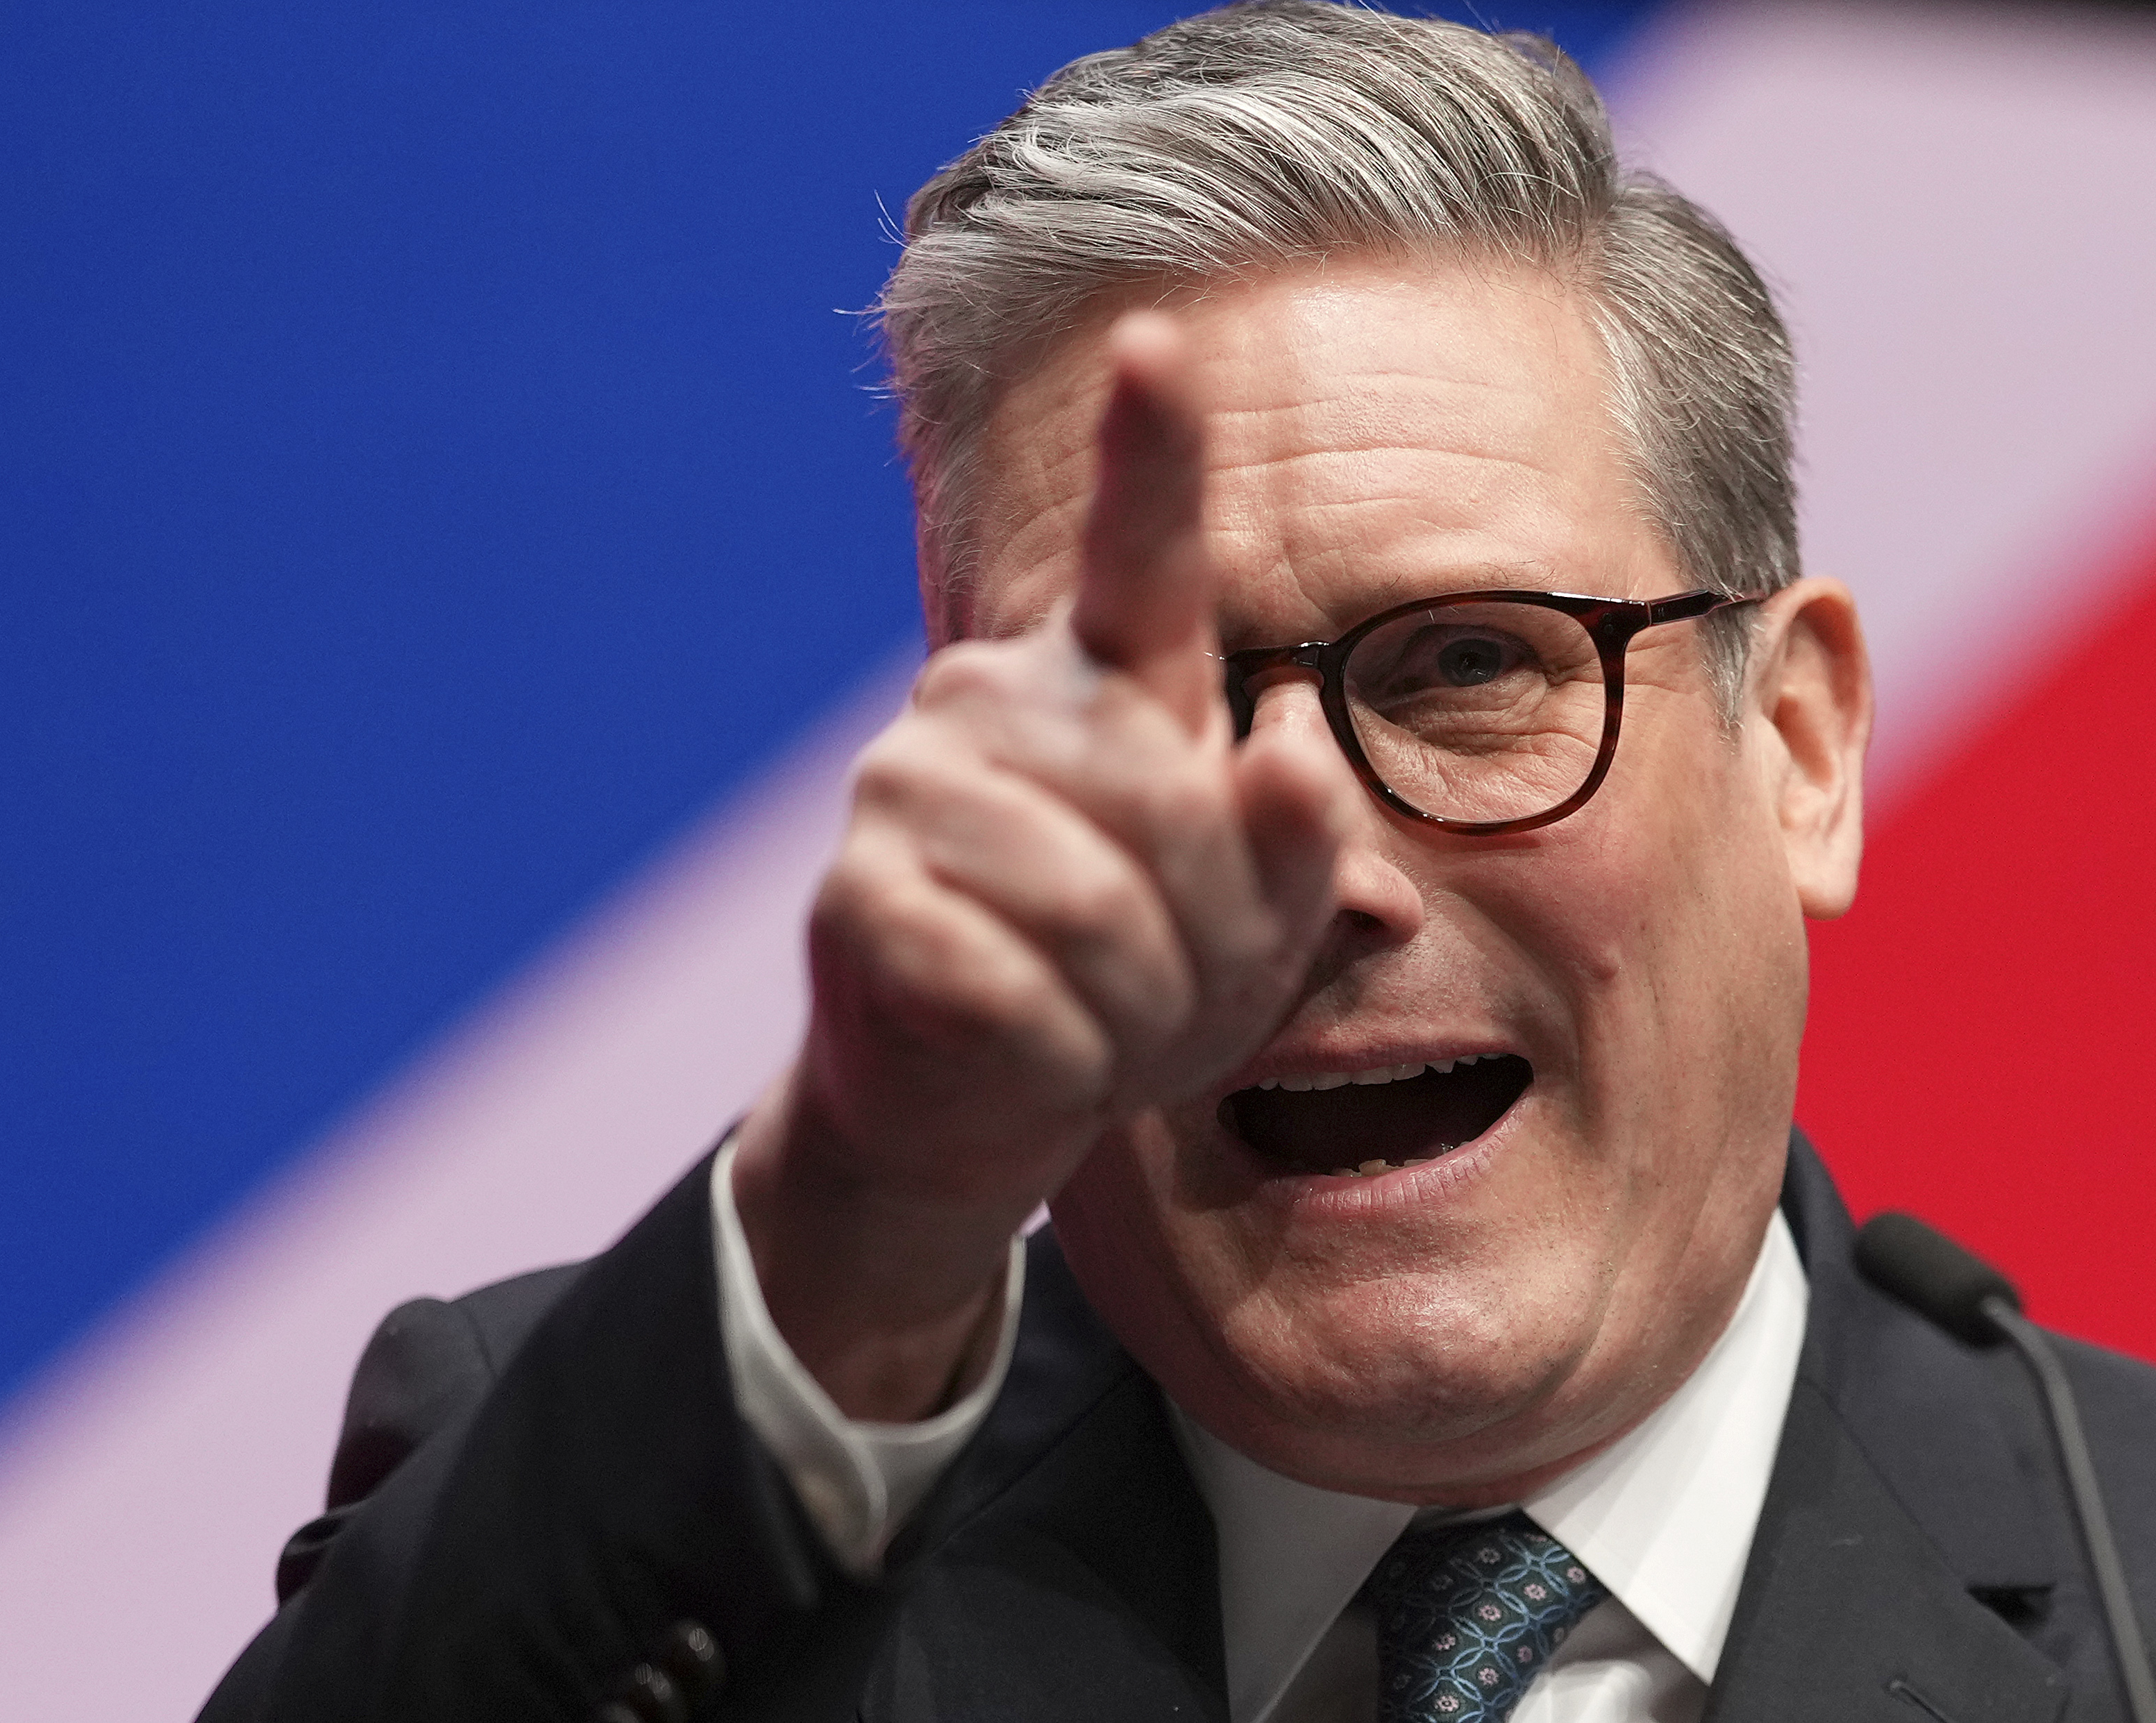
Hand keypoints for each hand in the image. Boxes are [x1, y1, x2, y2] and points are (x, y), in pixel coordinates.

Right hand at [732, 313, 1351, 1418]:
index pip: (1141, 551)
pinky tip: (1029, 1056)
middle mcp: (994, 699)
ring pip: (1096, 909)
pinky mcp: (858, 896)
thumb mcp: (1258, 928)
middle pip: (1172, 808)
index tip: (1161, 340)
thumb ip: (1298, 842)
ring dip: (1135, 1012)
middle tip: (1167, 994)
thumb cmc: (1135, 986)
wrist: (980, 1104)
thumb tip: (1291, 749)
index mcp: (1105, 682)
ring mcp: (909, 785)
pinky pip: (1019, 991)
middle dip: (1211, 941)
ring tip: (1101, 1024)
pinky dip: (1059, 1061)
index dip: (1153, 448)